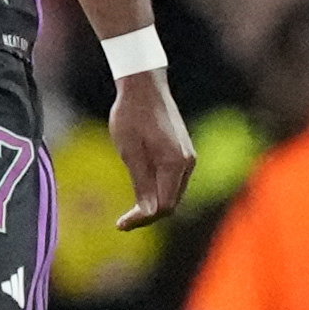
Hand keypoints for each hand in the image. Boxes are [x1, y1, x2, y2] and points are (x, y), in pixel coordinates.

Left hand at [108, 69, 195, 228]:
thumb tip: (148, 212)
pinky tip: (140, 187)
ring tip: (129, 209)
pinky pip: (173, 179)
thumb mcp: (130, 151)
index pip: (163, 206)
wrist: (143, 84)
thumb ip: (141, 183)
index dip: (142, 219)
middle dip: (148, 214)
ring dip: (153, 202)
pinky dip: (158, 188)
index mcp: (175, 163)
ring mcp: (188, 156)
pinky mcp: (183, 150)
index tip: (120, 224)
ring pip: (173, 192)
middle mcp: (187, 162)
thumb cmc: (131, 115)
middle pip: (171, 202)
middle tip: (122, 221)